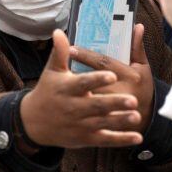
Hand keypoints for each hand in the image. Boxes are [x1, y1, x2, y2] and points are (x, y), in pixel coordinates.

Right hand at [20, 30, 142, 148]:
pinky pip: (105, 140)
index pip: (84, 83)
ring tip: (137, 116)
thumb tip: (59, 31)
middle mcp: (74, 107)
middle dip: (115, 103)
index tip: (112, 75)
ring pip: (103, 123)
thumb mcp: (52, 71)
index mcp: (68, 89)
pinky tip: (137, 137)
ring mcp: (80, 124)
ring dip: (120, 121)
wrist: (34, 122)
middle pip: (97, 105)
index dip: (97, 80)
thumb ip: (60, 52)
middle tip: (133, 100)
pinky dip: (121, 140)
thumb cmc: (47, 91)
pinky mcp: (86, 138)